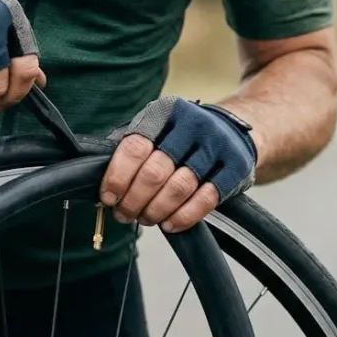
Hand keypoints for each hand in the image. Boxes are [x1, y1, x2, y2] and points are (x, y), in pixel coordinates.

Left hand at [100, 97, 257, 232]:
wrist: (233, 130)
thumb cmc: (183, 136)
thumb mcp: (157, 129)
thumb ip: (132, 149)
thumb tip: (101, 183)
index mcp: (165, 113)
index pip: (135, 147)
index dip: (117, 177)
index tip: (109, 197)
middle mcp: (192, 126)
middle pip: (155, 172)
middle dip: (134, 200)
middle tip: (125, 214)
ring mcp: (216, 146)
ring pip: (179, 188)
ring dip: (156, 211)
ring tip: (146, 219)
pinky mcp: (235, 168)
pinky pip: (205, 200)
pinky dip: (184, 217)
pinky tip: (170, 224)